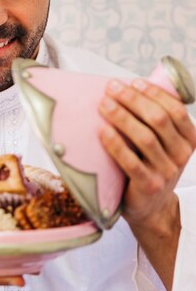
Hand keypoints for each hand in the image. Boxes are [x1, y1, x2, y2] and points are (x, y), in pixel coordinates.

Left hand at [98, 78, 195, 230]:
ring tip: (104, 104)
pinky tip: (102, 130)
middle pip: (159, 120)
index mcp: (189, 140)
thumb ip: (154, 120)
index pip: (176, 110)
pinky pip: (131, 162)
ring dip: (122, 117)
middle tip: (112, 88)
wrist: (151, 208)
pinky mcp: (148, 185)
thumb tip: (126, 87)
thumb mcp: (163, 143)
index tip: (133, 82)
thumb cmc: (152, 166)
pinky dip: (115, 144)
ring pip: (145, 138)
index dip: (154, 93)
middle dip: (133, 100)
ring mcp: (166, 172)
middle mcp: (182, 155)